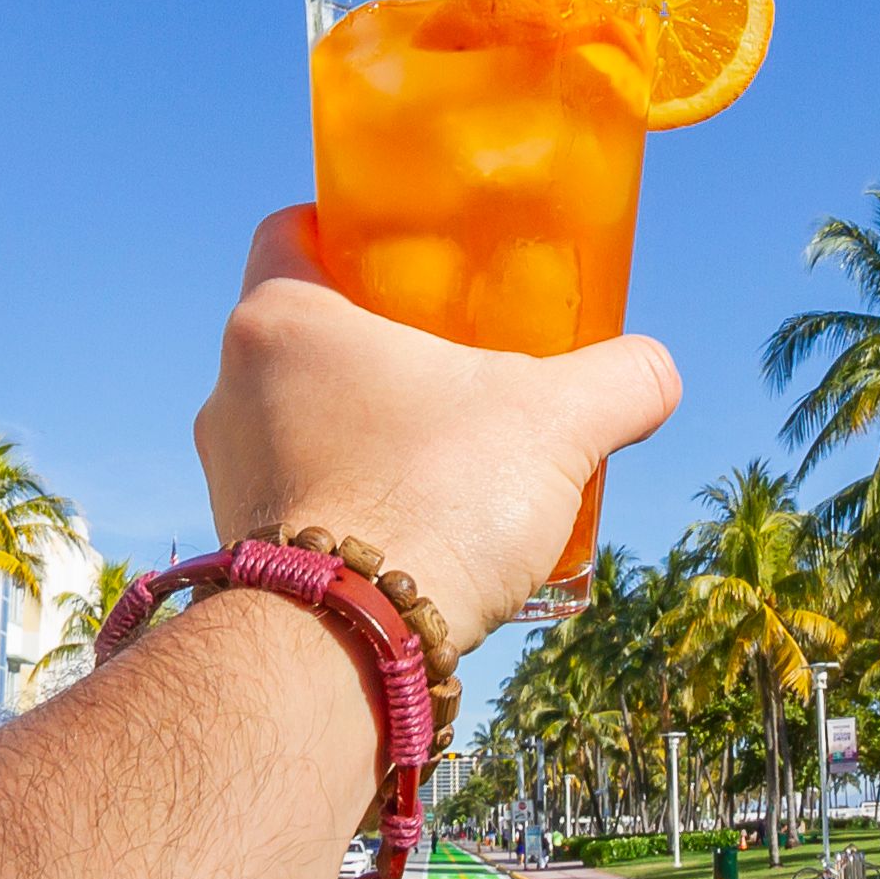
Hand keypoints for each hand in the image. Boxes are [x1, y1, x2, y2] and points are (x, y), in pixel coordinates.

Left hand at [198, 207, 679, 655]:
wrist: (349, 647)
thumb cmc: (434, 501)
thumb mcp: (555, 423)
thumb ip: (620, 380)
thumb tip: (655, 373)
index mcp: (281, 320)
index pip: (291, 231)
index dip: (347, 231)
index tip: (408, 257)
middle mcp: (230, 387)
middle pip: (306, 333)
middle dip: (377, 342)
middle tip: (453, 361)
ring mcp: (225, 470)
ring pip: (299, 417)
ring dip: (363, 426)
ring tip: (444, 455)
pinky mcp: (240, 544)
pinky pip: (297, 493)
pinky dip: (349, 495)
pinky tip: (417, 525)